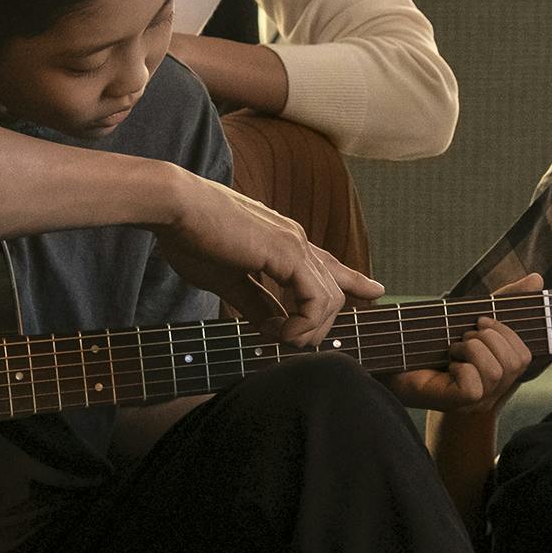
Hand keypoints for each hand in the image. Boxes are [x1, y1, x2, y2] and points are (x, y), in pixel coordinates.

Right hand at [153, 174, 380, 345]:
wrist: (175, 207)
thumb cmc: (190, 237)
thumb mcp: (227, 279)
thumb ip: (254, 302)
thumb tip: (274, 326)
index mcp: (282, 241)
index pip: (328, 266)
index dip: (354, 282)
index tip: (375, 293)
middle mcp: (296, 239)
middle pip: (334, 290)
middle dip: (320, 327)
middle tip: (290, 345)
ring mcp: (295, 243)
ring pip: (331, 298)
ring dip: (310, 330)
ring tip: (282, 341)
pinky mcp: (287, 252)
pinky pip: (316, 299)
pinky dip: (304, 324)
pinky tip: (280, 334)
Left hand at [387, 280, 540, 411]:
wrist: (391, 355)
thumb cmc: (430, 339)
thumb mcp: (471, 315)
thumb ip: (504, 300)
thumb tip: (538, 278)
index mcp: (500, 372)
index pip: (525, 355)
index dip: (506, 332)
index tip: (479, 322)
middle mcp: (493, 391)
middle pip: (516, 362)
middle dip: (488, 337)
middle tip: (463, 336)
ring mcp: (477, 402)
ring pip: (497, 372)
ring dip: (471, 348)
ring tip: (453, 348)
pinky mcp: (457, 404)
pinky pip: (475, 386)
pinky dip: (461, 367)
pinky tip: (447, 365)